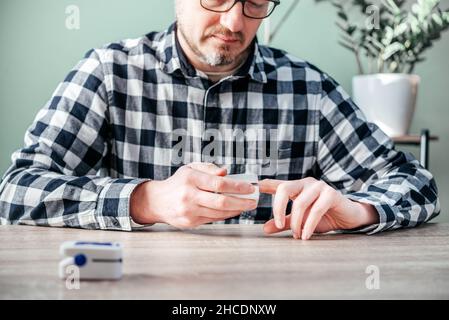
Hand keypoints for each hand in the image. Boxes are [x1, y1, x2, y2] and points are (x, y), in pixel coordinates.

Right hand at [130, 163, 257, 227]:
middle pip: (222, 201)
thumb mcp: (191, 168)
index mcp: (191, 179)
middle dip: (242, 202)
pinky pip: (213, 219)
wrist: (157, 201)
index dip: (237, 186)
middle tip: (254, 201)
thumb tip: (226, 172)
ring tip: (247, 205)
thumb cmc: (178, 182)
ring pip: (219, 212)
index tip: (250, 187)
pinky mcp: (190, 222)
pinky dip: (226, 215)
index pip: (219, 184)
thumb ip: (210, 168)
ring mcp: (189, 211)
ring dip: (236, 210)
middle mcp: (189, 196)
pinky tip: (234, 210)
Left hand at [259, 178, 378, 239]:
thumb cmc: (324, 217)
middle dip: (278, 208)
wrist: (349, 218)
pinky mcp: (331, 194)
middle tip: (278, 225)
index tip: (253, 186)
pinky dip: (309, 224)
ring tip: (297, 236)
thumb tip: (265, 229)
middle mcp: (306, 183)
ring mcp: (319, 186)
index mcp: (297, 187)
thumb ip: (284, 223)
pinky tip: (306, 235)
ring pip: (300, 203)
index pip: (277, 184)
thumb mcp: (301, 221)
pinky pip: (316, 210)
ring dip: (296, 222)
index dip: (264, 184)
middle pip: (284, 188)